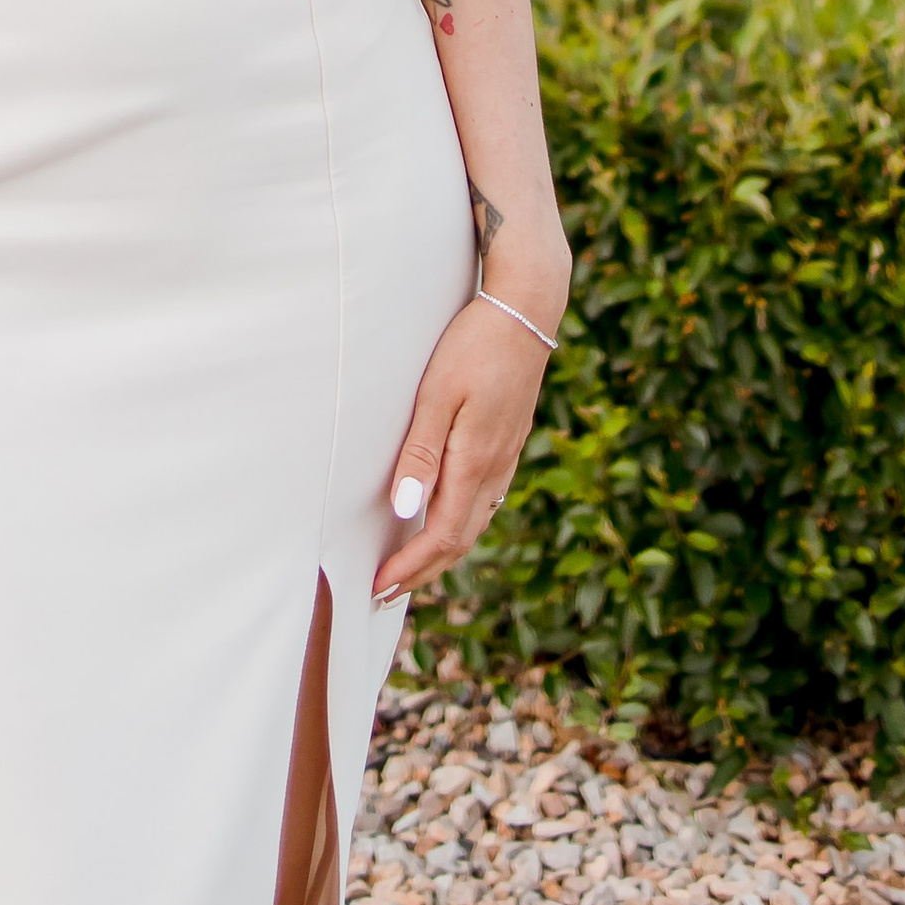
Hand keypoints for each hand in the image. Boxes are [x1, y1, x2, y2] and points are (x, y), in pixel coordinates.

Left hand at [373, 289, 556, 601]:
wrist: (526, 312)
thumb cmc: (474, 346)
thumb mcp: (438, 395)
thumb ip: (421, 454)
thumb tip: (405, 512)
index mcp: (476, 463)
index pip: (441, 536)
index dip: (410, 567)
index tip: (378, 586)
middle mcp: (496, 469)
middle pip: (460, 539)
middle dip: (423, 571)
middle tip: (386, 591)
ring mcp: (508, 457)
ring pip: (476, 523)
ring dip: (443, 552)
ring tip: (413, 566)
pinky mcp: (511, 442)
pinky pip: (487, 501)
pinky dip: (462, 525)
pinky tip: (449, 517)